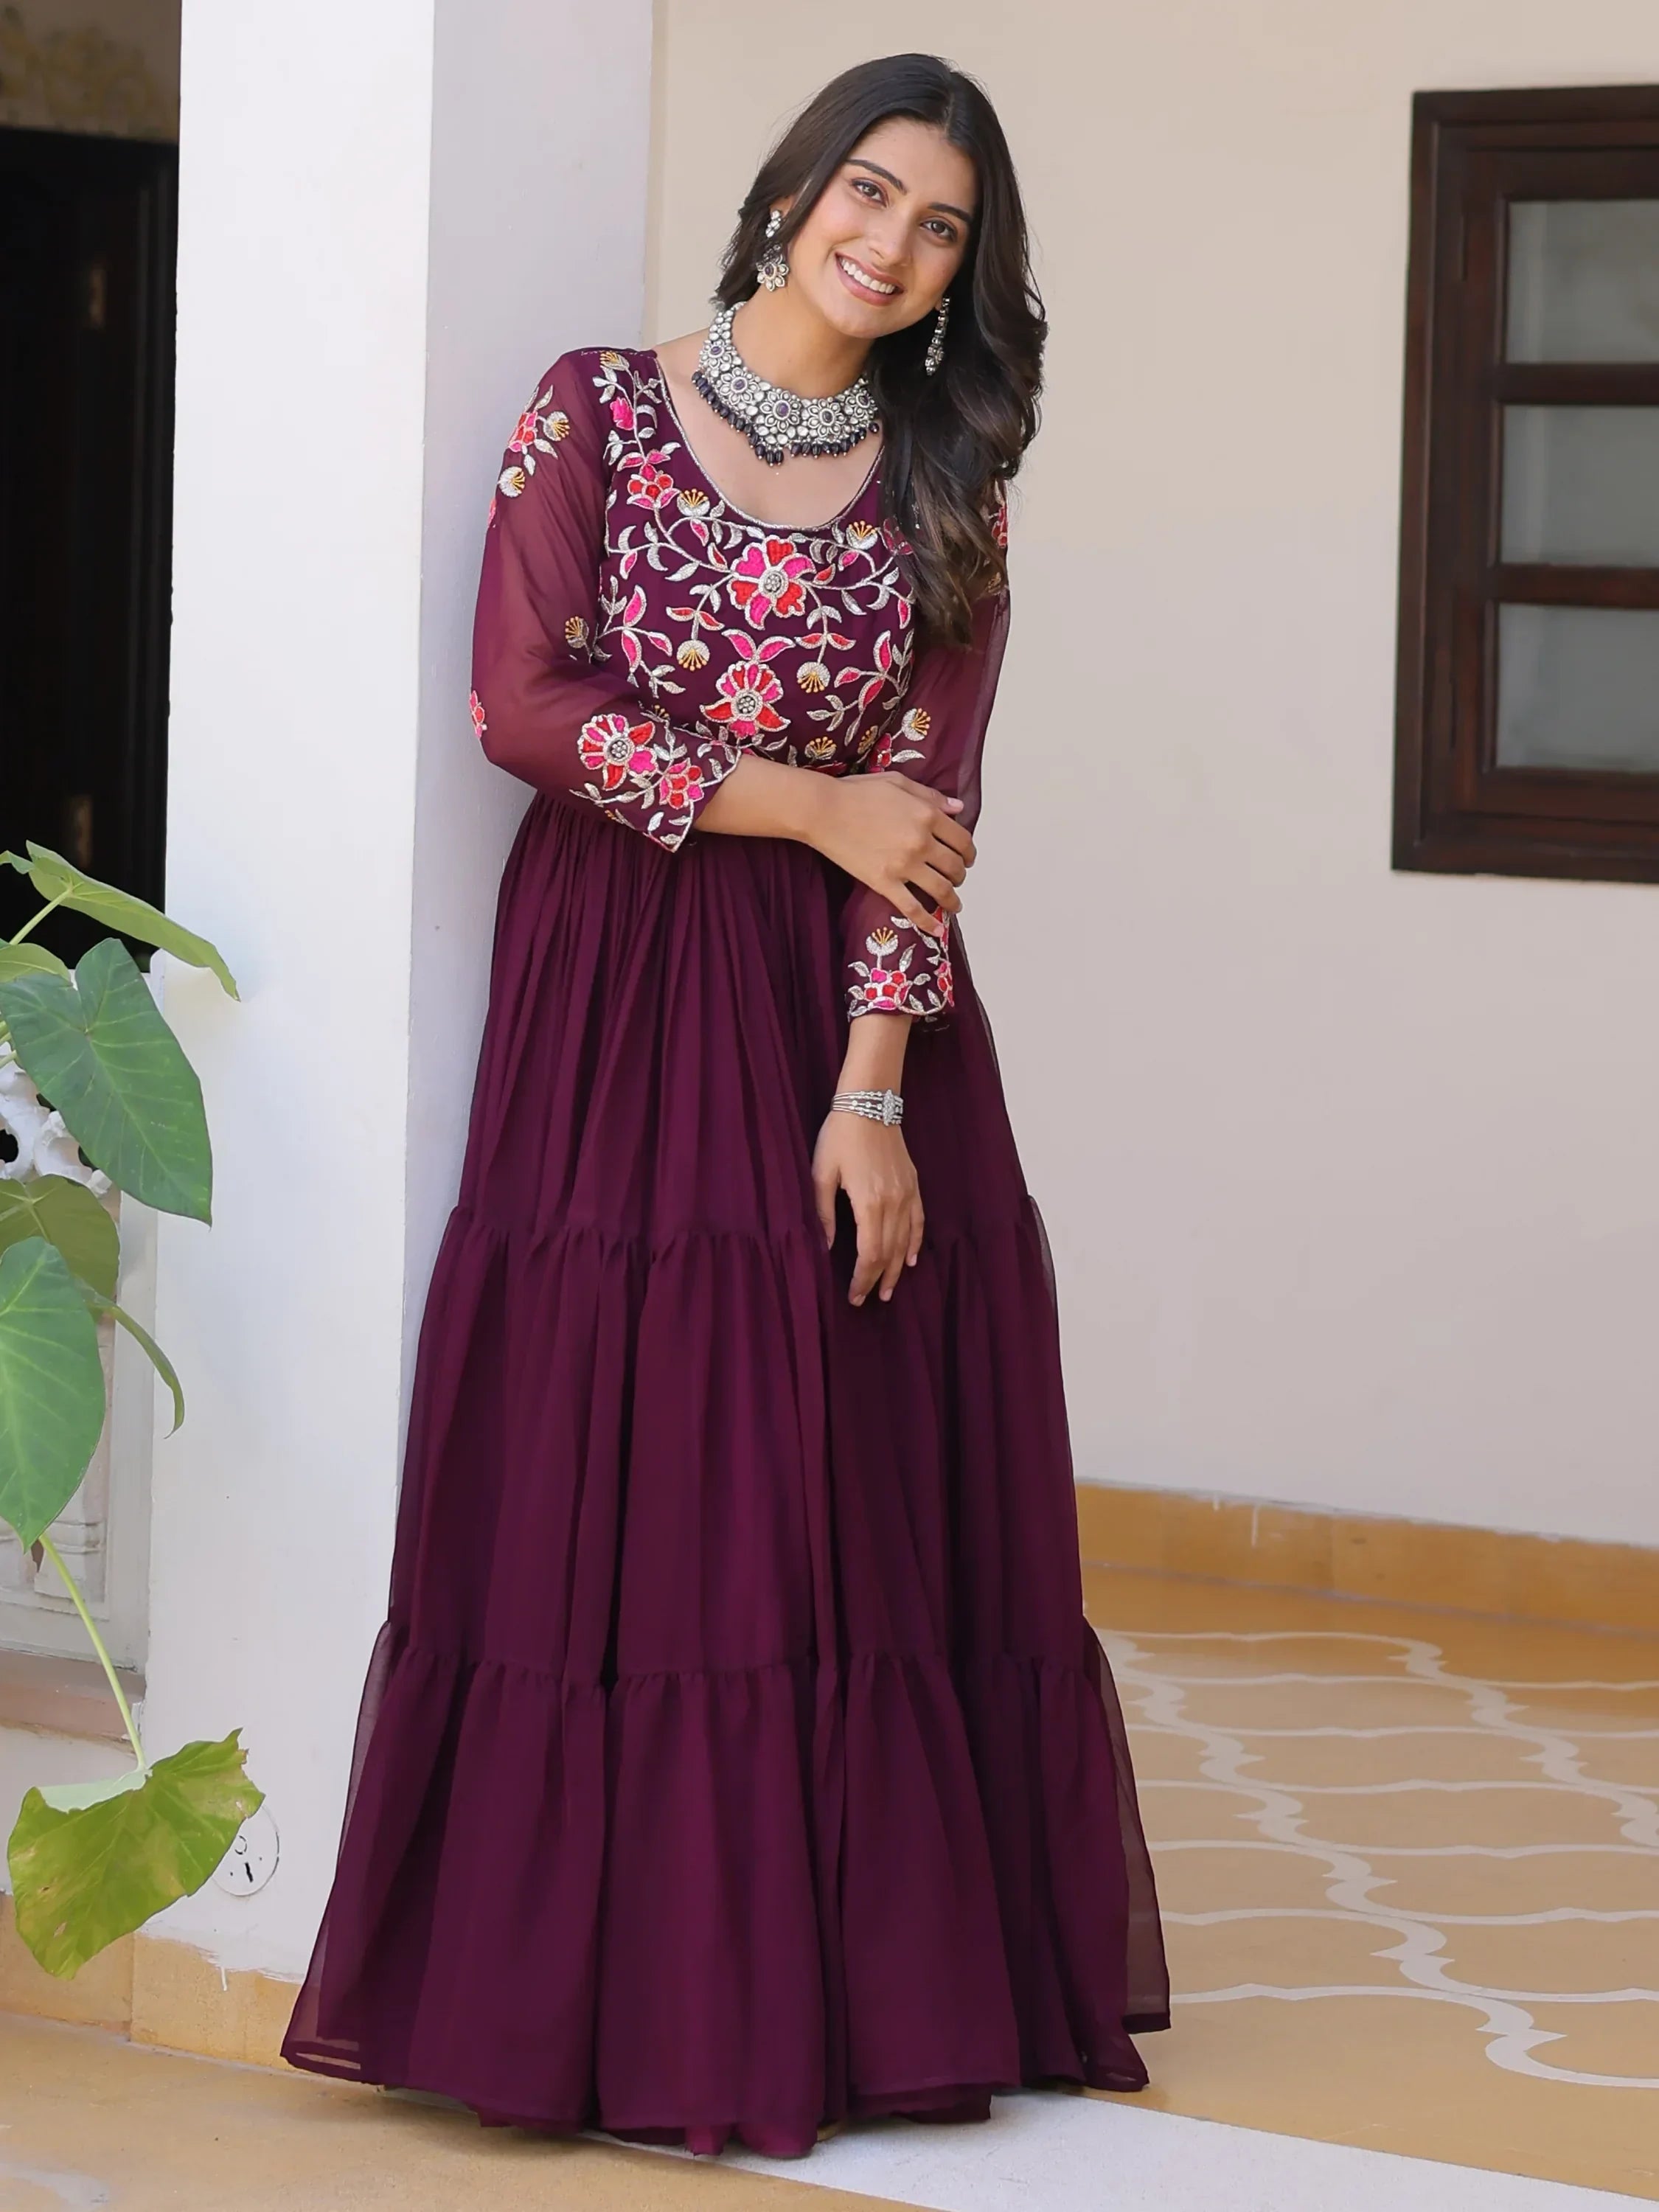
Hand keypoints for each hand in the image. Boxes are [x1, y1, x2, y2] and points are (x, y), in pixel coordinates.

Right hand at [807, 773, 974, 938]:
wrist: (823, 811)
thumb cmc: (857, 793)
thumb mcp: (899, 783)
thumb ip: (931, 796)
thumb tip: (958, 808)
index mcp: (928, 815)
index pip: (962, 839)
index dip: (969, 852)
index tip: (967, 858)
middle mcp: (921, 842)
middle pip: (955, 865)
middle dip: (960, 874)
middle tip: (957, 878)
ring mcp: (904, 865)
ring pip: (941, 889)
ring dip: (952, 899)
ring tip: (954, 904)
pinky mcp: (884, 883)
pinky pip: (912, 908)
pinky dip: (927, 922)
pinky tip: (936, 930)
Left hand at [812, 1110, 923, 1305]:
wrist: (869, 1104)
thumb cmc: (839, 1136)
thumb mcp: (822, 1174)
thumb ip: (823, 1213)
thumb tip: (825, 1246)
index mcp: (869, 1203)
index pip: (869, 1254)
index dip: (862, 1279)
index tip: (854, 1296)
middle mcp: (893, 1203)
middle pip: (889, 1253)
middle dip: (878, 1279)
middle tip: (868, 1299)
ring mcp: (906, 1194)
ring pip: (905, 1242)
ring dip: (898, 1268)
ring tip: (889, 1289)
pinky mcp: (913, 1184)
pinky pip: (918, 1221)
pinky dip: (915, 1243)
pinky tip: (912, 1259)